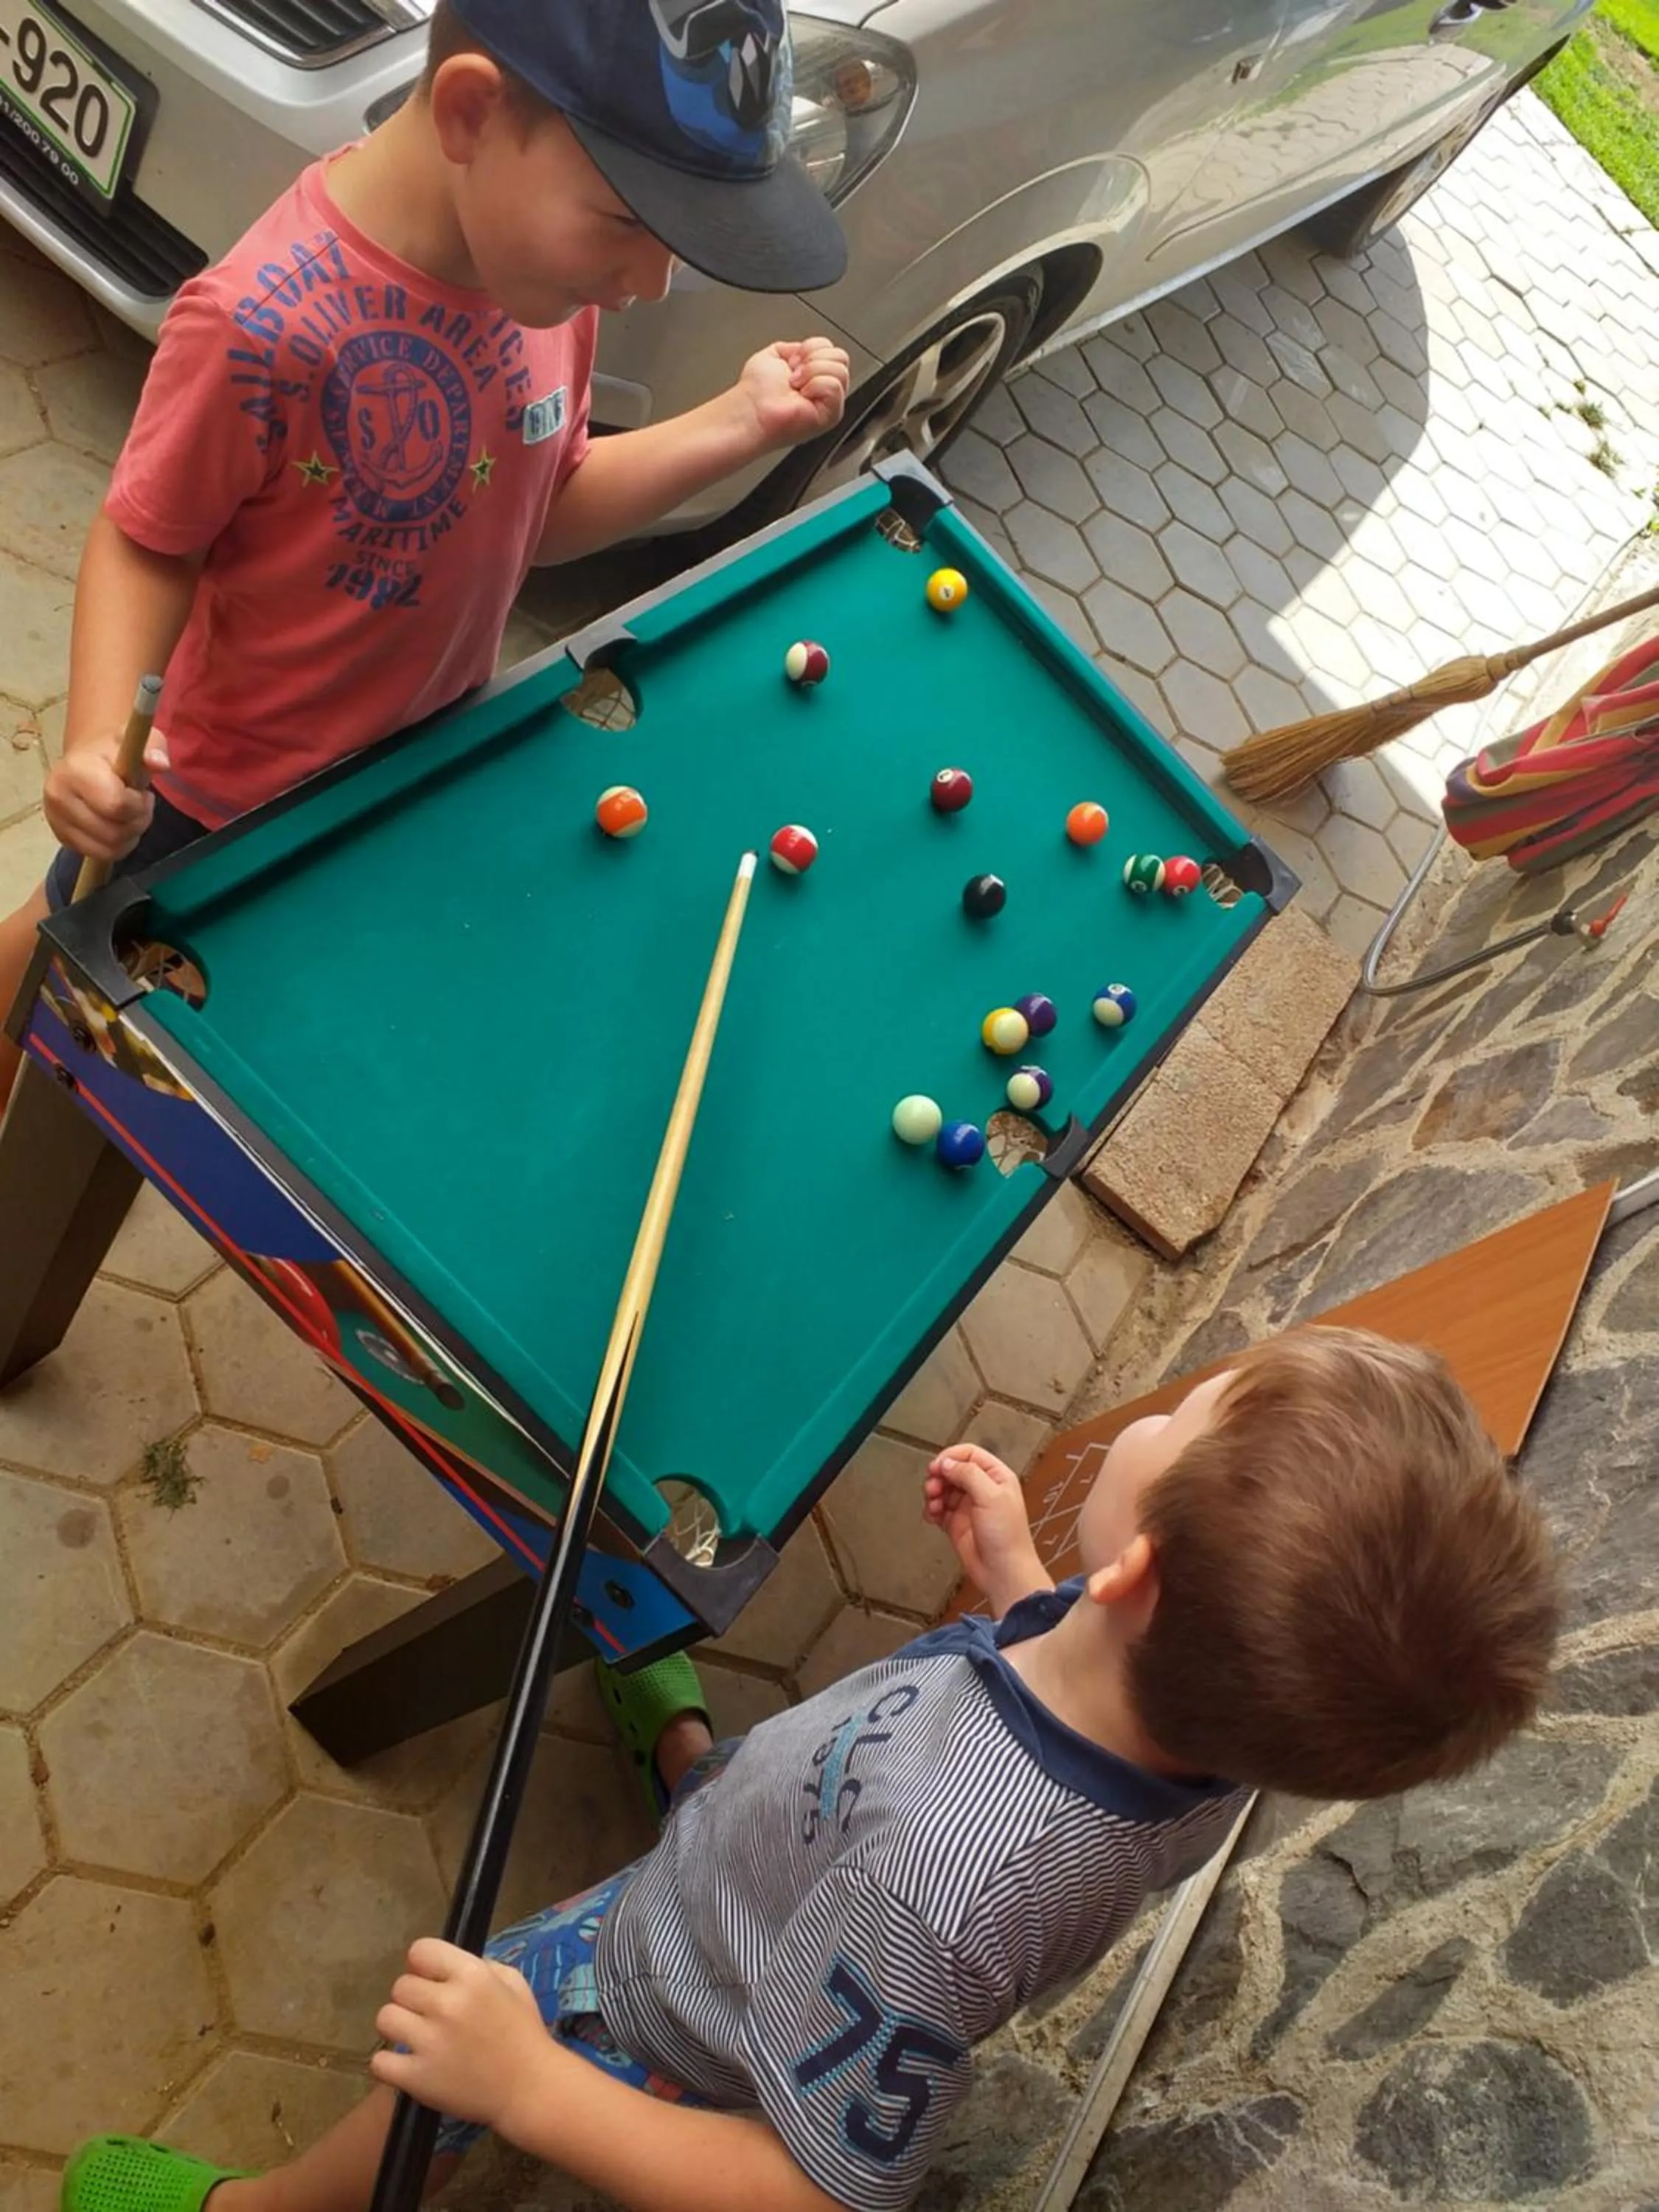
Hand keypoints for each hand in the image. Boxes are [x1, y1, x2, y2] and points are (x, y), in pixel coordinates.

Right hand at [43, 729, 169, 860]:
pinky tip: (118, 825)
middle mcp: (59, 797)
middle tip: (140, 805)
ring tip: (129, 815)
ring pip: (108, 850)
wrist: (89, 759)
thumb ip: (153, 749)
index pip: (116, 806)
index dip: (138, 806)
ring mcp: (56, 819)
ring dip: (129, 837)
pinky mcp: (61, 836)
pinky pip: (99, 855)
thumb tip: (160, 762)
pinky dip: (117, 846)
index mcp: (77, 771)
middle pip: (113, 833)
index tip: (141, 793)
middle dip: (137, 823)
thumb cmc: (117, 752)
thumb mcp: (139, 742)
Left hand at [370, 1939, 554, 2134]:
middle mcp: (447, 2003)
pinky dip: (388, 2065)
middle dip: (413, 1998)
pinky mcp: (417, 2078)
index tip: (430, 1979)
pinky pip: (379, 2062)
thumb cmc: (525, 2033)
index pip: (420, 1951)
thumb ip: (480, 1966)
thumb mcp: (512, 1983)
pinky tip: (405, 2065)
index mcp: (472, 1975)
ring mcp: (430, 2042)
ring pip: (385, 2018)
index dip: (422, 1965)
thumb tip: (444, 1967)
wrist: (531, 2089)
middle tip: (428, 2015)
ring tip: (415, 2038)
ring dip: (398, 2026)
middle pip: (400, 1985)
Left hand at [737, 338, 850, 449]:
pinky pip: (835, 386)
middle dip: (813, 357)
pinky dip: (815, 384)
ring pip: (840, 369)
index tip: (791, 362)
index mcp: (813, 375)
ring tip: (796, 384)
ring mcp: (830, 403)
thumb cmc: (755, 392)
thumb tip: (809, 349)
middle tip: (794, 373)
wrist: (749, 410)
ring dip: (812, 370)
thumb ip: (794, 348)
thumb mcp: (775, 354)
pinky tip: (801, 394)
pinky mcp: (831, 415)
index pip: (832, 348)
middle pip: (841, 356)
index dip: (810, 347)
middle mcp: (823, 389)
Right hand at [924, 1444, 1048, 1607]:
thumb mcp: (991, 1496)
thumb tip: (947, 1463)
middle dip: (939, 1476)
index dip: (951, 1457)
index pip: (969, 1454)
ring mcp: (968, 1506)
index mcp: (996, 1477)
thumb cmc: (1007, 1536)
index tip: (937, 1467)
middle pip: (953, 1470)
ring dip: (933, 1493)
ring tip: (933, 1504)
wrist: (1002, 1572)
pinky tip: (932, 1515)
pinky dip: (931, 1510)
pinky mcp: (956, 1524)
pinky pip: (938, 1509)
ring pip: (943, 1489)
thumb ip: (968, 1474)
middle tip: (932, 1487)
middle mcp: (982, 1489)